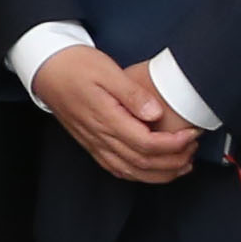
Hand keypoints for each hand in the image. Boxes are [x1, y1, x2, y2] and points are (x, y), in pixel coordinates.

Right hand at [34, 46, 202, 183]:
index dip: (174, 144)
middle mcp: (100, 136)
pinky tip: (152, 170)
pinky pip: (117, 169)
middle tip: (193, 148)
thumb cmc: (76, 66)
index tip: (191, 134)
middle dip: (174, 160)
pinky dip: (139, 175)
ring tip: (182, 164)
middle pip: (143, 162)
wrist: (47, 70)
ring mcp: (94, 143)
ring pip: (131, 171)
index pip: (147, 144)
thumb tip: (155, 113)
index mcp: (106, 119)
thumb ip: (132, 94)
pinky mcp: (91, 144)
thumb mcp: (107, 70)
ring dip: (160, 173)